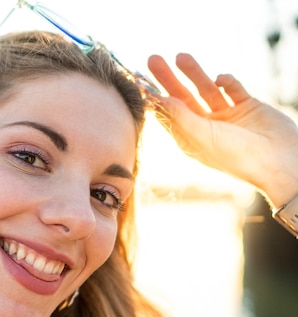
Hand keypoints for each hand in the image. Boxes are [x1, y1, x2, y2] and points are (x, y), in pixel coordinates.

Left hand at [146, 53, 297, 208]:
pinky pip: (232, 88)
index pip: (166, 114)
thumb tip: (158, 98)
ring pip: (205, 89)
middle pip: (181, 98)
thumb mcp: (202, 136)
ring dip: (193, 73)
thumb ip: (180, 116)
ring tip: (181, 56)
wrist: (280, 160)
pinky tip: (221, 79)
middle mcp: (205, 127)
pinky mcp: (246, 106)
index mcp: (190, 139)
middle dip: (167, 79)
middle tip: (152, 59)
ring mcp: (225, 116)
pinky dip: (225, 80)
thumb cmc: (236, 156)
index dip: (152, 97)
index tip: (138, 80)